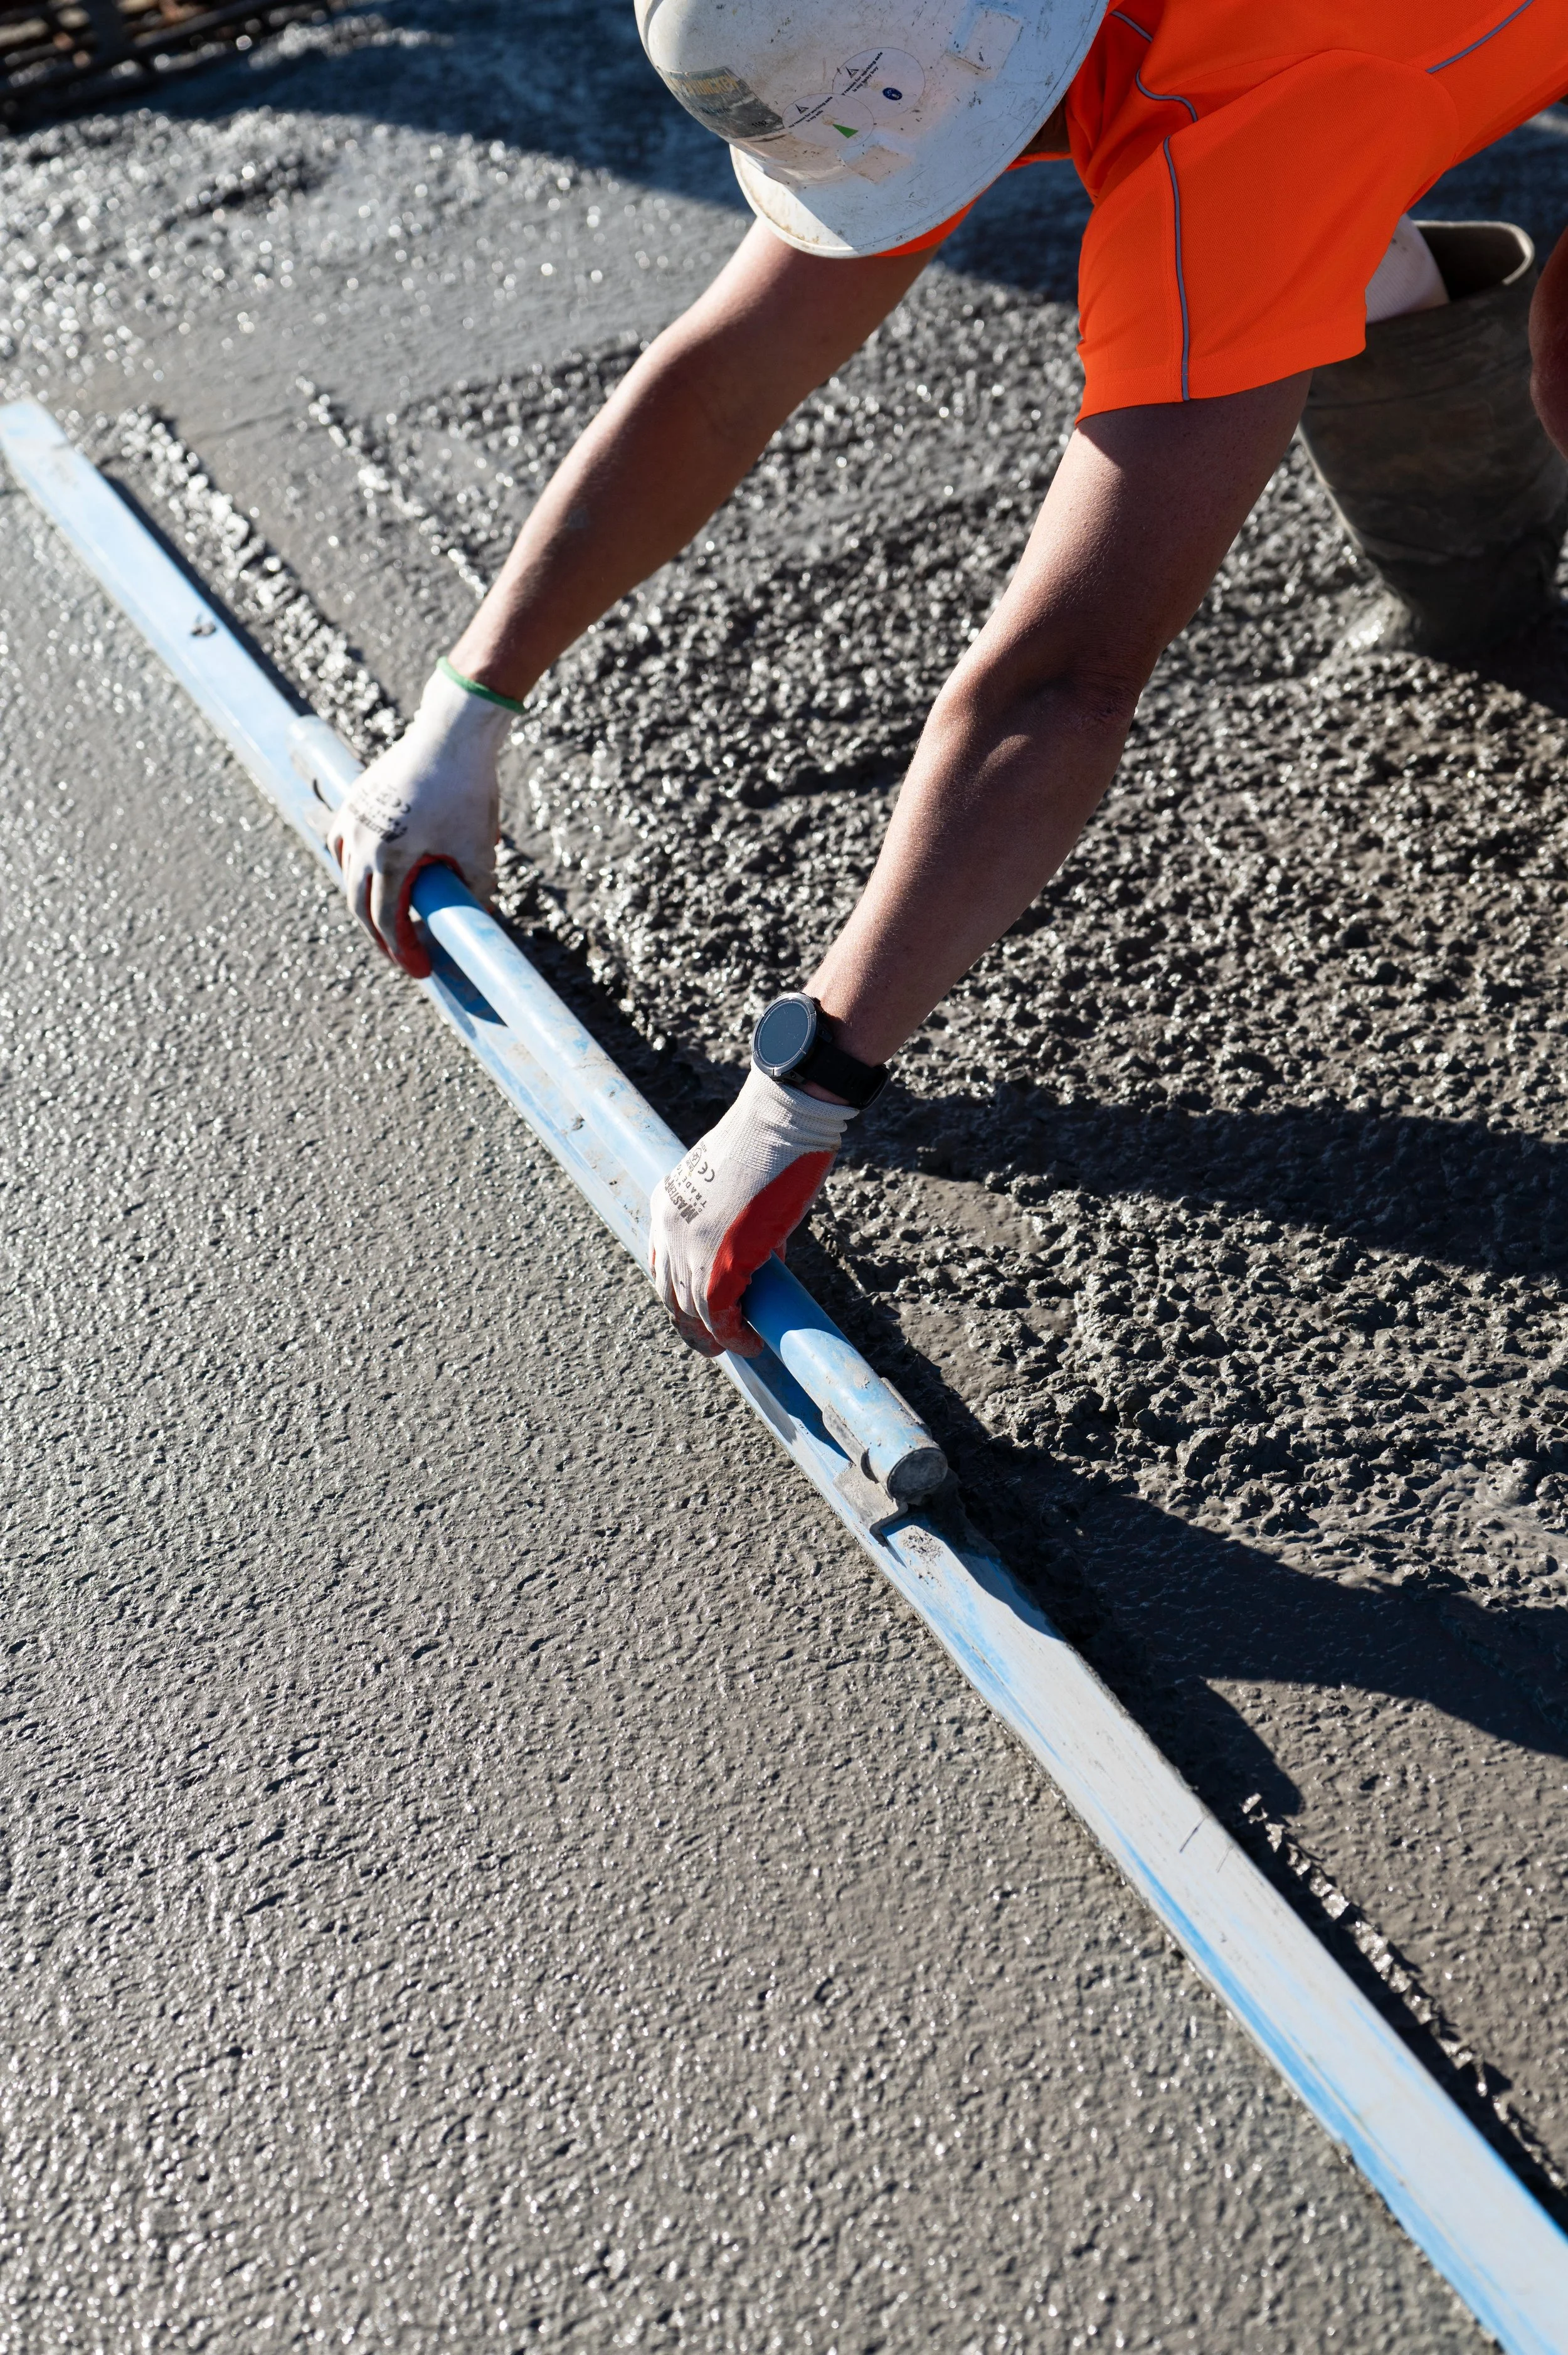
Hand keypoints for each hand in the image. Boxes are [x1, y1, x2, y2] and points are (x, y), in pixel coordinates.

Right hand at [328, 661, 516, 976]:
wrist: (452, 734)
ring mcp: (352, 818)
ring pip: (346, 875)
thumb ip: (473, 893)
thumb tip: (471, 926)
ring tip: (387, 921)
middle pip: (359, 905)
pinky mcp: (354, 800)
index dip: (402, 951)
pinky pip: (341, 844)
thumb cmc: (468, 790)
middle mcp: (361, 840)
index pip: (386, 920)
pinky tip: (370, 877)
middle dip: (381, 937)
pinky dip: (352, 867)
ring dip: (364, 903)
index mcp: (390, 856)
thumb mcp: (479, 851)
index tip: (420, 970)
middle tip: (403, 956)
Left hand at [650, 1070, 856, 1356]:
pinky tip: (749, 1343)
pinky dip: (733, 1335)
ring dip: (712, 1336)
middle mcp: (668, 1227)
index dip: (680, 1295)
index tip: (699, 1313)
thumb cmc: (772, 1143)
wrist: (783, 1119)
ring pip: (691, 1310)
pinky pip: (718, 1312)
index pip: (663, 1265)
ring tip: (734, 1346)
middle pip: (670, 1294)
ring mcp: (690, 1244)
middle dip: (691, 1325)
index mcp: (667, 1203)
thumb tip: (762, 1259)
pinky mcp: (719, 1258)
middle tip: (713, 1342)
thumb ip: (738, 1224)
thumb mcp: (739, 1187)